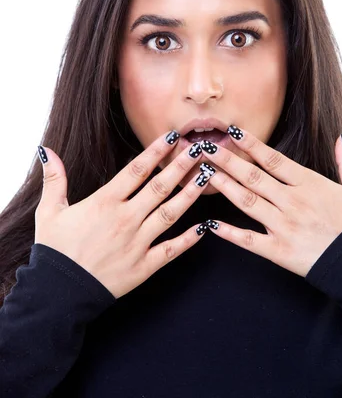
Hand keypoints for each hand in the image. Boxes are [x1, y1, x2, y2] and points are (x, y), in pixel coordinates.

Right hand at [35, 133, 208, 298]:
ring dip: (190, 194)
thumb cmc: (54, 249)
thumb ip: (54, 179)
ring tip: (207, 177)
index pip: (136, 170)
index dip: (156, 151)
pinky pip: (171, 250)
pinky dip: (189, 239)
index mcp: (105, 202)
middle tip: (200, 150)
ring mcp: (137, 243)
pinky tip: (205, 227)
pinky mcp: (144, 266)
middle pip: (159, 187)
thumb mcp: (49, 210)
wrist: (58, 293)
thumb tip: (46, 150)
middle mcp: (125, 219)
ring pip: (170, 214)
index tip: (171, 136)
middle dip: (181, 166)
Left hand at [200, 128, 341, 277]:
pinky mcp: (278, 251)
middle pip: (253, 177)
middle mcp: (292, 202)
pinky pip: (248, 240)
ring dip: (223, 186)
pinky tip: (210, 224)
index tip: (232, 132)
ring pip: (246, 202)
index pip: (273, 159)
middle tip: (205, 148)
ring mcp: (283, 226)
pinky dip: (229, 232)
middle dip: (227, 160)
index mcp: (309, 184)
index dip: (251, 144)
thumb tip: (340, 138)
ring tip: (203, 173)